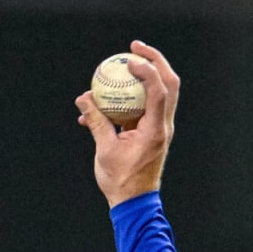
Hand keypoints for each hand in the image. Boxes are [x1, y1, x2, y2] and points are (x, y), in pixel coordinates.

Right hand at [75, 40, 179, 206]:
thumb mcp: (104, 150)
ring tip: (125, 61)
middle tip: (133, 48)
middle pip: (169, 84)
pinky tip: (105, 98)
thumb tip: (84, 98)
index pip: (159, 91)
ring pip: (160, 93)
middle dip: (155, 61)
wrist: (134, 203)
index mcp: (155, 130)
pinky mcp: (152, 133)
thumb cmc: (121, 181)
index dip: (147, 70)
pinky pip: (143, 107)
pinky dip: (130, 98)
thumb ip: (96, 121)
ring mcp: (160, 129)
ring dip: (145, 74)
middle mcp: (163, 126)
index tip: (128, 60)